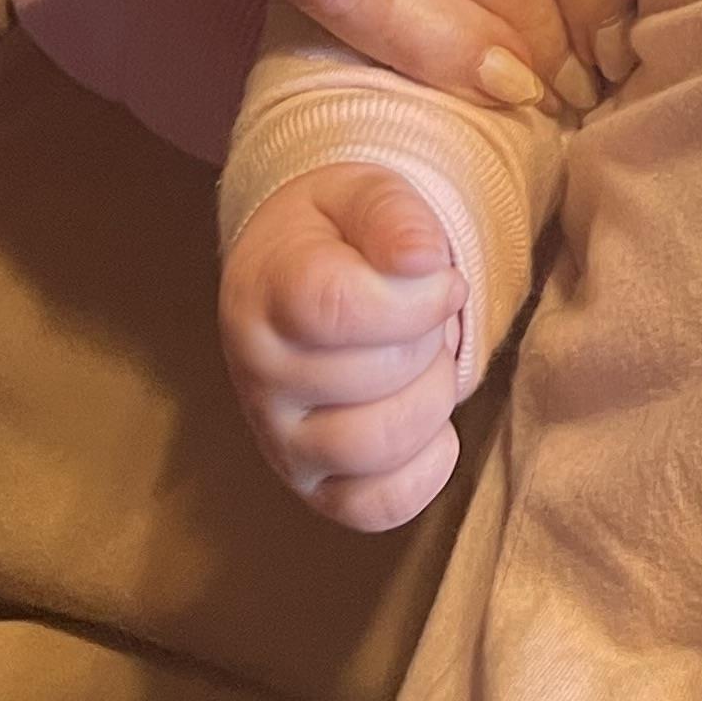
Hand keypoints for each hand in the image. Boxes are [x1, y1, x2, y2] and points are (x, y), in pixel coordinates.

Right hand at [220, 163, 468, 530]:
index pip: (339, 308)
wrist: (291, 274)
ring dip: (431, 397)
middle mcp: (259, 376)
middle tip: (427, 313)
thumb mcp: (363, 192)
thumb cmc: (337, 234)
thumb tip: (423, 260)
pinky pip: (376, 508)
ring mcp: (279, 440)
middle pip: (375, 374)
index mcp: (267, 291)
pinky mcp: (311, 488)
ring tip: (425, 362)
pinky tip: (430, 423)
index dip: (416, 296)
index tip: (442, 275)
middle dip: (431, 336)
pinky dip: (425, 469)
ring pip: (376, 445)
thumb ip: (393, 215)